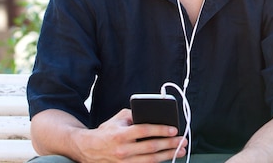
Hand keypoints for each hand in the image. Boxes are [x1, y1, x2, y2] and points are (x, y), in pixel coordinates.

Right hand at [73, 109, 187, 161]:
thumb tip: (154, 115)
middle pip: (151, 147)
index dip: (160, 129)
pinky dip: (157, 162)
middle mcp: (123, 150)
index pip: (144, 131)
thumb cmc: (107, 131)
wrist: (89, 149)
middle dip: (170, 144)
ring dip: (168, 155)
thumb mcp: (118, 119)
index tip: (173, 129)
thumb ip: (135, 115)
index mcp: (121, 134)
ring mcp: (124, 162)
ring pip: (151, 160)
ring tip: (180, 150)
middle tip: (182, 141)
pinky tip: (167, 158)